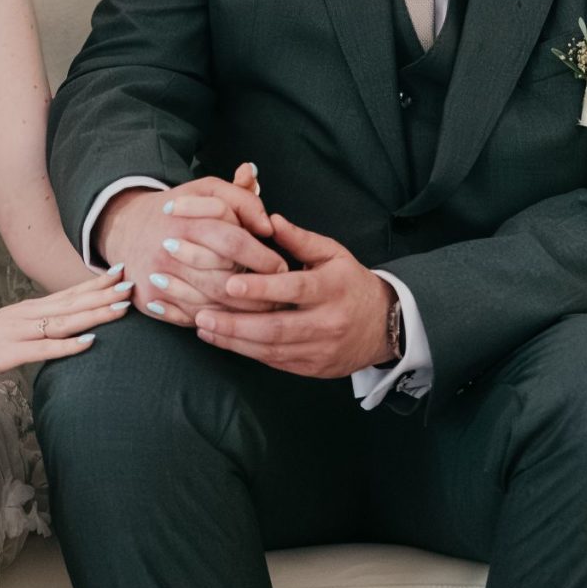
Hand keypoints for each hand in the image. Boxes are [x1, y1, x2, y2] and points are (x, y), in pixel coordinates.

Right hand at [0, 269, 133, 387]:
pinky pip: (43, 348)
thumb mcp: (4, 334)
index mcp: (23, 311)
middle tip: (132, 281)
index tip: (119, 274)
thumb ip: (29, 331)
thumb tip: (54, 333)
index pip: (66, 294)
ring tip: (121, 306)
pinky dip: (68, 344)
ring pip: (63, 321)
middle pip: (70, 302)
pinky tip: (89, 342)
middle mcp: (23, 316)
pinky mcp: (7, 353)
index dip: (94, 285)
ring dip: (95, 313)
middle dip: (103, 293)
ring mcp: (15, 333)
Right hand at [98, 163, 286, 328]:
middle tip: (280, 296)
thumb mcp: (208, 191)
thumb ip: (243, 199)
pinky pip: (193, 318)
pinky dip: (217, 322)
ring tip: (266, 312)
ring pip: (210, 306)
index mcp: (187, 220)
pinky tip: (237, 320)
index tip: (281, 267)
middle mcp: (169, 251)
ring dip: (242, 314)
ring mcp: (159, 279)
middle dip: (257, 292)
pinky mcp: (151, 300)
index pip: (233, 242)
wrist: (126, 229)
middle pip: (223, 281)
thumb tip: (269, 224)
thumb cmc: (179, 210)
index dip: (262, 257)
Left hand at [194, 210, 396, 377]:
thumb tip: (270, 219)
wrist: (383, 326)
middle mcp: (328, 322)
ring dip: (235, 341)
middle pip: (278, 327)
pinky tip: (224, 341)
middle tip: (203, 314)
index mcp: (333, 288)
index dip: (261, 287)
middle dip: (236, 323)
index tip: (231, 283)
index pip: (294, 289)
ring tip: (204, 328)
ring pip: (272, 349)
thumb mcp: (333, 254)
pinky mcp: (313, 368)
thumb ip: (300, 239)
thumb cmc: (350, 283)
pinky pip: (276, 361)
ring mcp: (321, 349)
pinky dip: (247, 351)